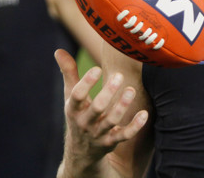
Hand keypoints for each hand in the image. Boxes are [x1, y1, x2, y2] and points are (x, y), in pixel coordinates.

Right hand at [54, 49, 147, 170]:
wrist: (80, 152)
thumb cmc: (78, 114)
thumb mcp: (70, 96)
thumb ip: (68, 73)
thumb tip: (58, 50)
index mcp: (73, 109)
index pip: (77, 95)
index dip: (86, 82)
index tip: (97, 68)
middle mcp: (85, 122)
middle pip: (96, 108)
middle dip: (108, 93)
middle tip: (119, 75)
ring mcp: (98, 133)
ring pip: (111, 121)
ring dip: (122, 106)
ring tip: (131, 89)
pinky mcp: (111, 141)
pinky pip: (124, 136)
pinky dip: (134, 126)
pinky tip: (144, 114)